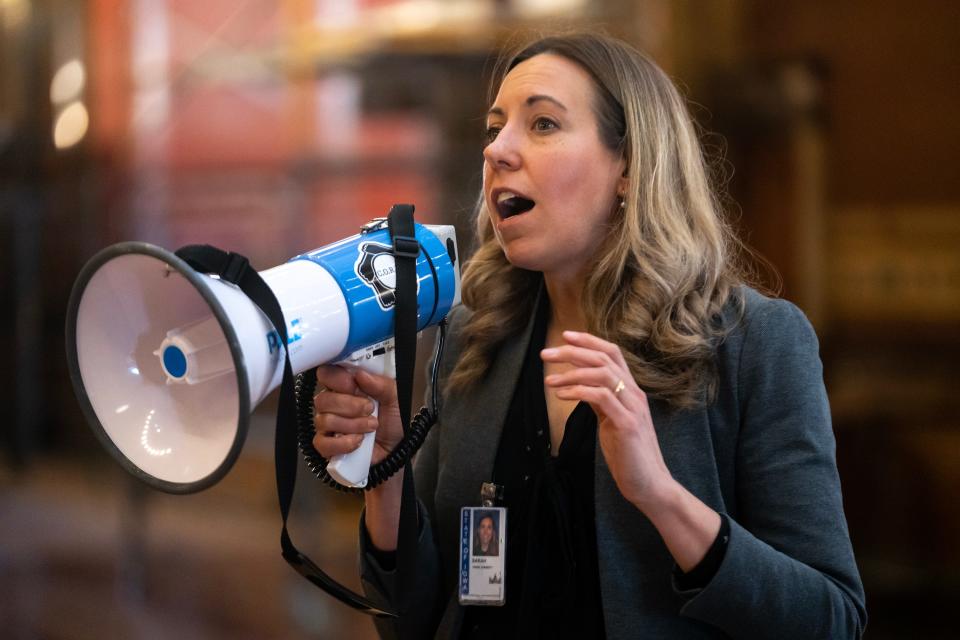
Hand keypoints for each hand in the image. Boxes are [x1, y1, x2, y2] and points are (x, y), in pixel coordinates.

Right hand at [311, 365, 402, 465]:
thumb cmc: (392, 421)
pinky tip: (359, 441)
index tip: (354, 385)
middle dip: (350, 406)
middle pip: (322, 399)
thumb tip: (361, 374)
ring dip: (353, 425)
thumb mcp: (395, 397)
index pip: (326, 374)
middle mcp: (332, 405)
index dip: (338, 379)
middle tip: (370, 409)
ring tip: (370, 427)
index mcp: (345, 387)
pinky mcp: (327, 446)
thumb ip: (381, 384)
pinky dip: (344, 443)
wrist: (395, 448)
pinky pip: (323, 443)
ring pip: (324, 421)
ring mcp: (327, 426)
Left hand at [541, 330, 673, 512]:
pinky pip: (601, 397)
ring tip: (549, 380)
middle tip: (545, 353)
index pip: (613, 354)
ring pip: (603, 373)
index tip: (565, 336)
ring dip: (571, 372)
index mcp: (631, 391)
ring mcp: (633, 408)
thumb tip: (580, 385)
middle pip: (605, 358)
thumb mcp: (611, 421)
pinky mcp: (627, 424)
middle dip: (572, 351)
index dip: (589, 341)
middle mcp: (634, 394)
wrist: (649, 484)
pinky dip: (579, 391)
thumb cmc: (628, 454)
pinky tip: (561, 395)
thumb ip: (600, 401)